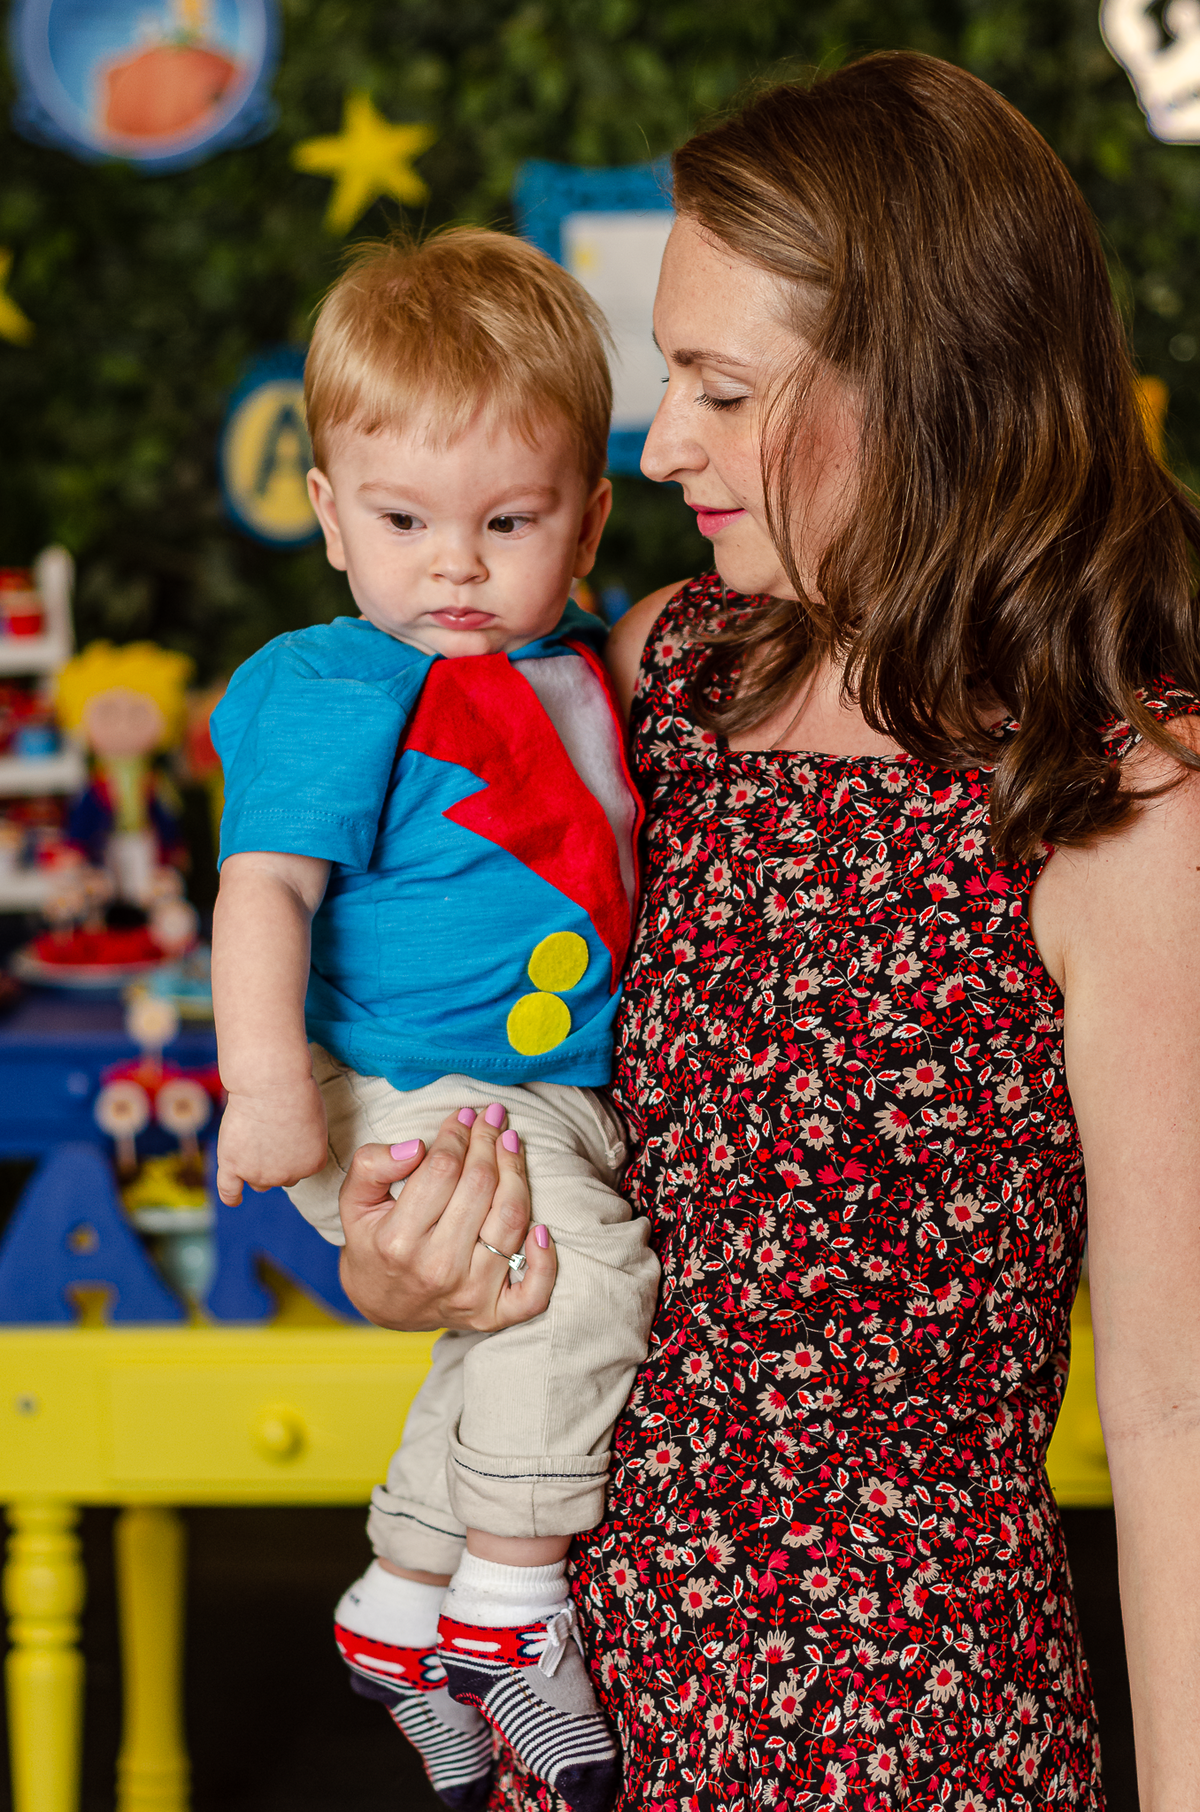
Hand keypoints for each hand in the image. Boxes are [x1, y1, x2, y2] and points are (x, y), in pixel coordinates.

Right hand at [215, 1077, 328, 1205]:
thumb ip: (305, 1144)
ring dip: (256, 1168)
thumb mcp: (315, 1121)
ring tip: (252, 1141)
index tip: (287, 1128)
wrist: (272, 1083)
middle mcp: (288, 1176)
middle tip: (269, 1129)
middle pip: (279, 1177)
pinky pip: (230, 1190)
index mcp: (313, 1164)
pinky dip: (232, 1196)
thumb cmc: (296, 1092)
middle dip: (275, 1160)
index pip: (300, 1168)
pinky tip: (234, 1198)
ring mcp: (260, 1173)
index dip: (292, 1149)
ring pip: (257, 1181)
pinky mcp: (234, 1165)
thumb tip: (290, 1153)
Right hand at [338, 1105, 556, 1332]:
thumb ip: (372, 1166)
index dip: (458, 1134)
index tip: (464, 1115)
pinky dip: (546, 1259)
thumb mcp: (354, 1201)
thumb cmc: (374, 1242)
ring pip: (511, 1220)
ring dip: (518, 1172)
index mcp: (398, 1241)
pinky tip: (542, 1227)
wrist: (383, 1303)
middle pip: (481, 1187)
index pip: (442, 1170)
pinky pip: (534, 1292)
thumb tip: (417, 1146)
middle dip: (489, 1141)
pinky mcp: (493, 1314)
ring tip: (512, 1143)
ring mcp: (470, 1295)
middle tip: (492, 1118)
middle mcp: (437, 1269)